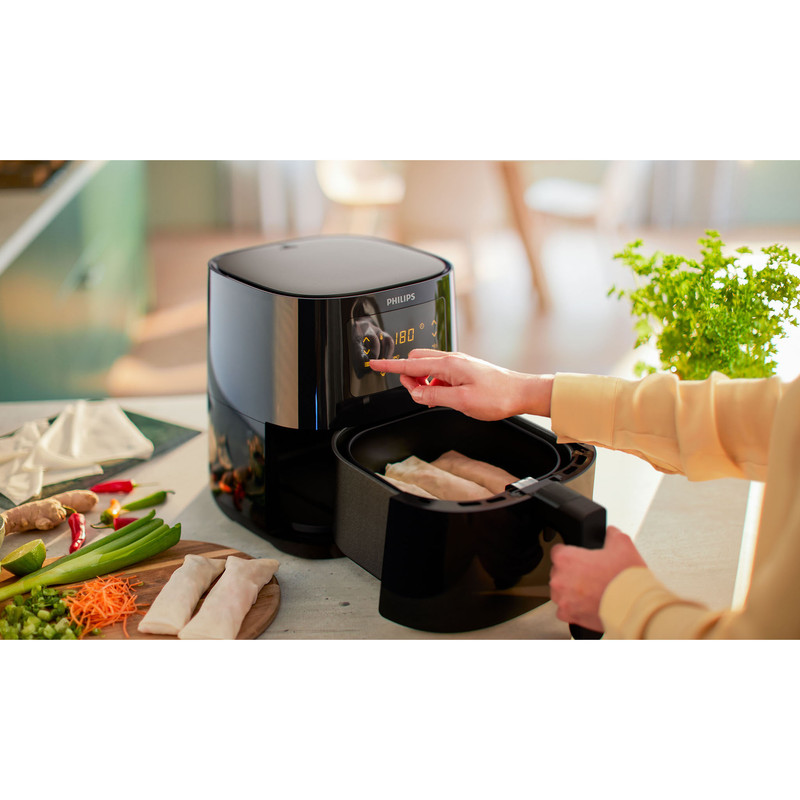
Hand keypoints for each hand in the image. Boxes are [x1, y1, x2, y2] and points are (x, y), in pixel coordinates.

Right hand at [368, 350, 552, 420]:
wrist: (521, 393)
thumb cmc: (497, 396)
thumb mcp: (461, 402)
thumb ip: (434, 396)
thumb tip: (416, 394)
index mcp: (448, 365)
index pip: (410, 365)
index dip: (390, 366)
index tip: (375, 364)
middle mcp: (452, 360)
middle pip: (416, 361)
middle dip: (408, 376)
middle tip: (416, 394)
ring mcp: (458, 364)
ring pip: (428, 367)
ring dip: (423, 382)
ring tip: (433, 399)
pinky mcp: (464, 370)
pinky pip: (439, 373)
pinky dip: (434, 384)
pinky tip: (443, 397)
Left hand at [549, 526, 646, 632]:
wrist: (634, 606)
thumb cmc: (625, 578)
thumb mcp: (622, 544)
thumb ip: (612, 534)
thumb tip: (611, 533)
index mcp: (567, 558)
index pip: (558, 551)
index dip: (571, 553)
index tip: (579, 558)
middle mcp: (560, 578)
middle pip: (558, 572)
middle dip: (572, 573)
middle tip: (591, 575)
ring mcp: (564, 598)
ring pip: (560, 592)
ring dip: (571, 591)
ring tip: (590, 591)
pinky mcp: (570, 615)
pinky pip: (564, 610)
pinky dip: (573, 608)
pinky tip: (586, 604)